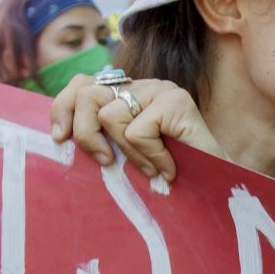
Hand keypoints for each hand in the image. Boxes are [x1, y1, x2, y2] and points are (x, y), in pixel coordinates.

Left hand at [49, 74, 223, 181]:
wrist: (215, 188)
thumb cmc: (169, 177)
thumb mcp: (124, 156)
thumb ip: (101, 138)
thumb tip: (59, 136)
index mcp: (126, 94)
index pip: (82, 84)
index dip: (63, 108)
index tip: (59, 138)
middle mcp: (142, 85)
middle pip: (87, 95)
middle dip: (86, 134)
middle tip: (105, 164)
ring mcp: (160, 89)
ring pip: (111, 117)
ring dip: (128, 154)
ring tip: (151, 169)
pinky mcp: (175, 100)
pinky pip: (138, 132)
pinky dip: (150, 158)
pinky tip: (168, 168)